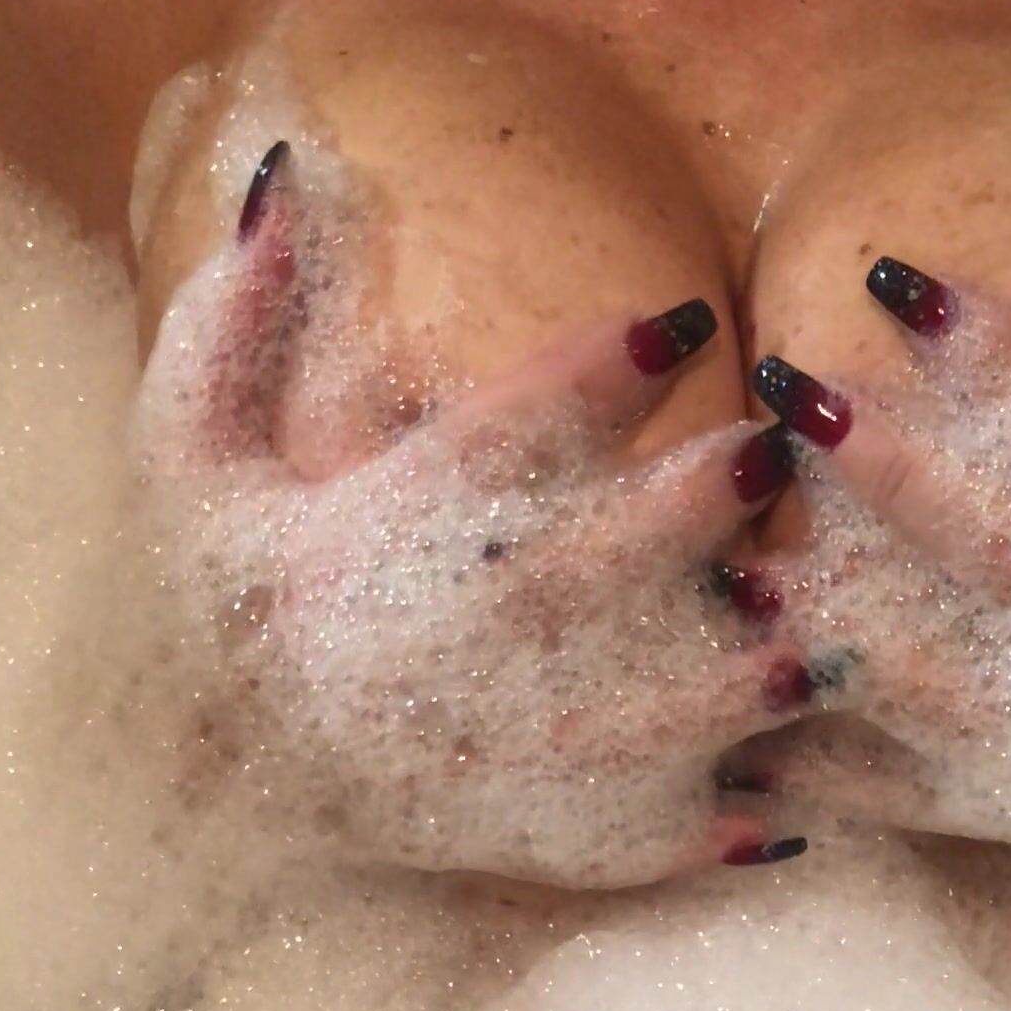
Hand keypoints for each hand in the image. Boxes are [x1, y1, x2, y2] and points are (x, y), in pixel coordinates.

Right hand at [133, 142, 812, 888]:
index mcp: (424, 522)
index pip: (540, 415)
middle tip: (774, 447)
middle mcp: (511, 634)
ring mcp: (574, 745)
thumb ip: (231, 319)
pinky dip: (785, 785)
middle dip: (727, 486)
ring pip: (730, 685)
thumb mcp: (191, 460)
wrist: (250, 793)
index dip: (619, 363)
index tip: (676, 329)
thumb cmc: (242, 601)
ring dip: (787, 642)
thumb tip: (283, 173)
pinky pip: (736, 811)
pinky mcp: (619, 836)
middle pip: (658, 539)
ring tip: (818, 606)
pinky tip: (810, 739)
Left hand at [741, 194, 1010, 862]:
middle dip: (885, 465)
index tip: (902, 282)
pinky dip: (813, 766)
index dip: (992, 347)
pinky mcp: (1009, 807)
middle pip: (986, 542)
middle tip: (792, 389)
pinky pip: (894, 790)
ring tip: (727, 572)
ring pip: (920, 678)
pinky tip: (734, 732)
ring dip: (819, 625)